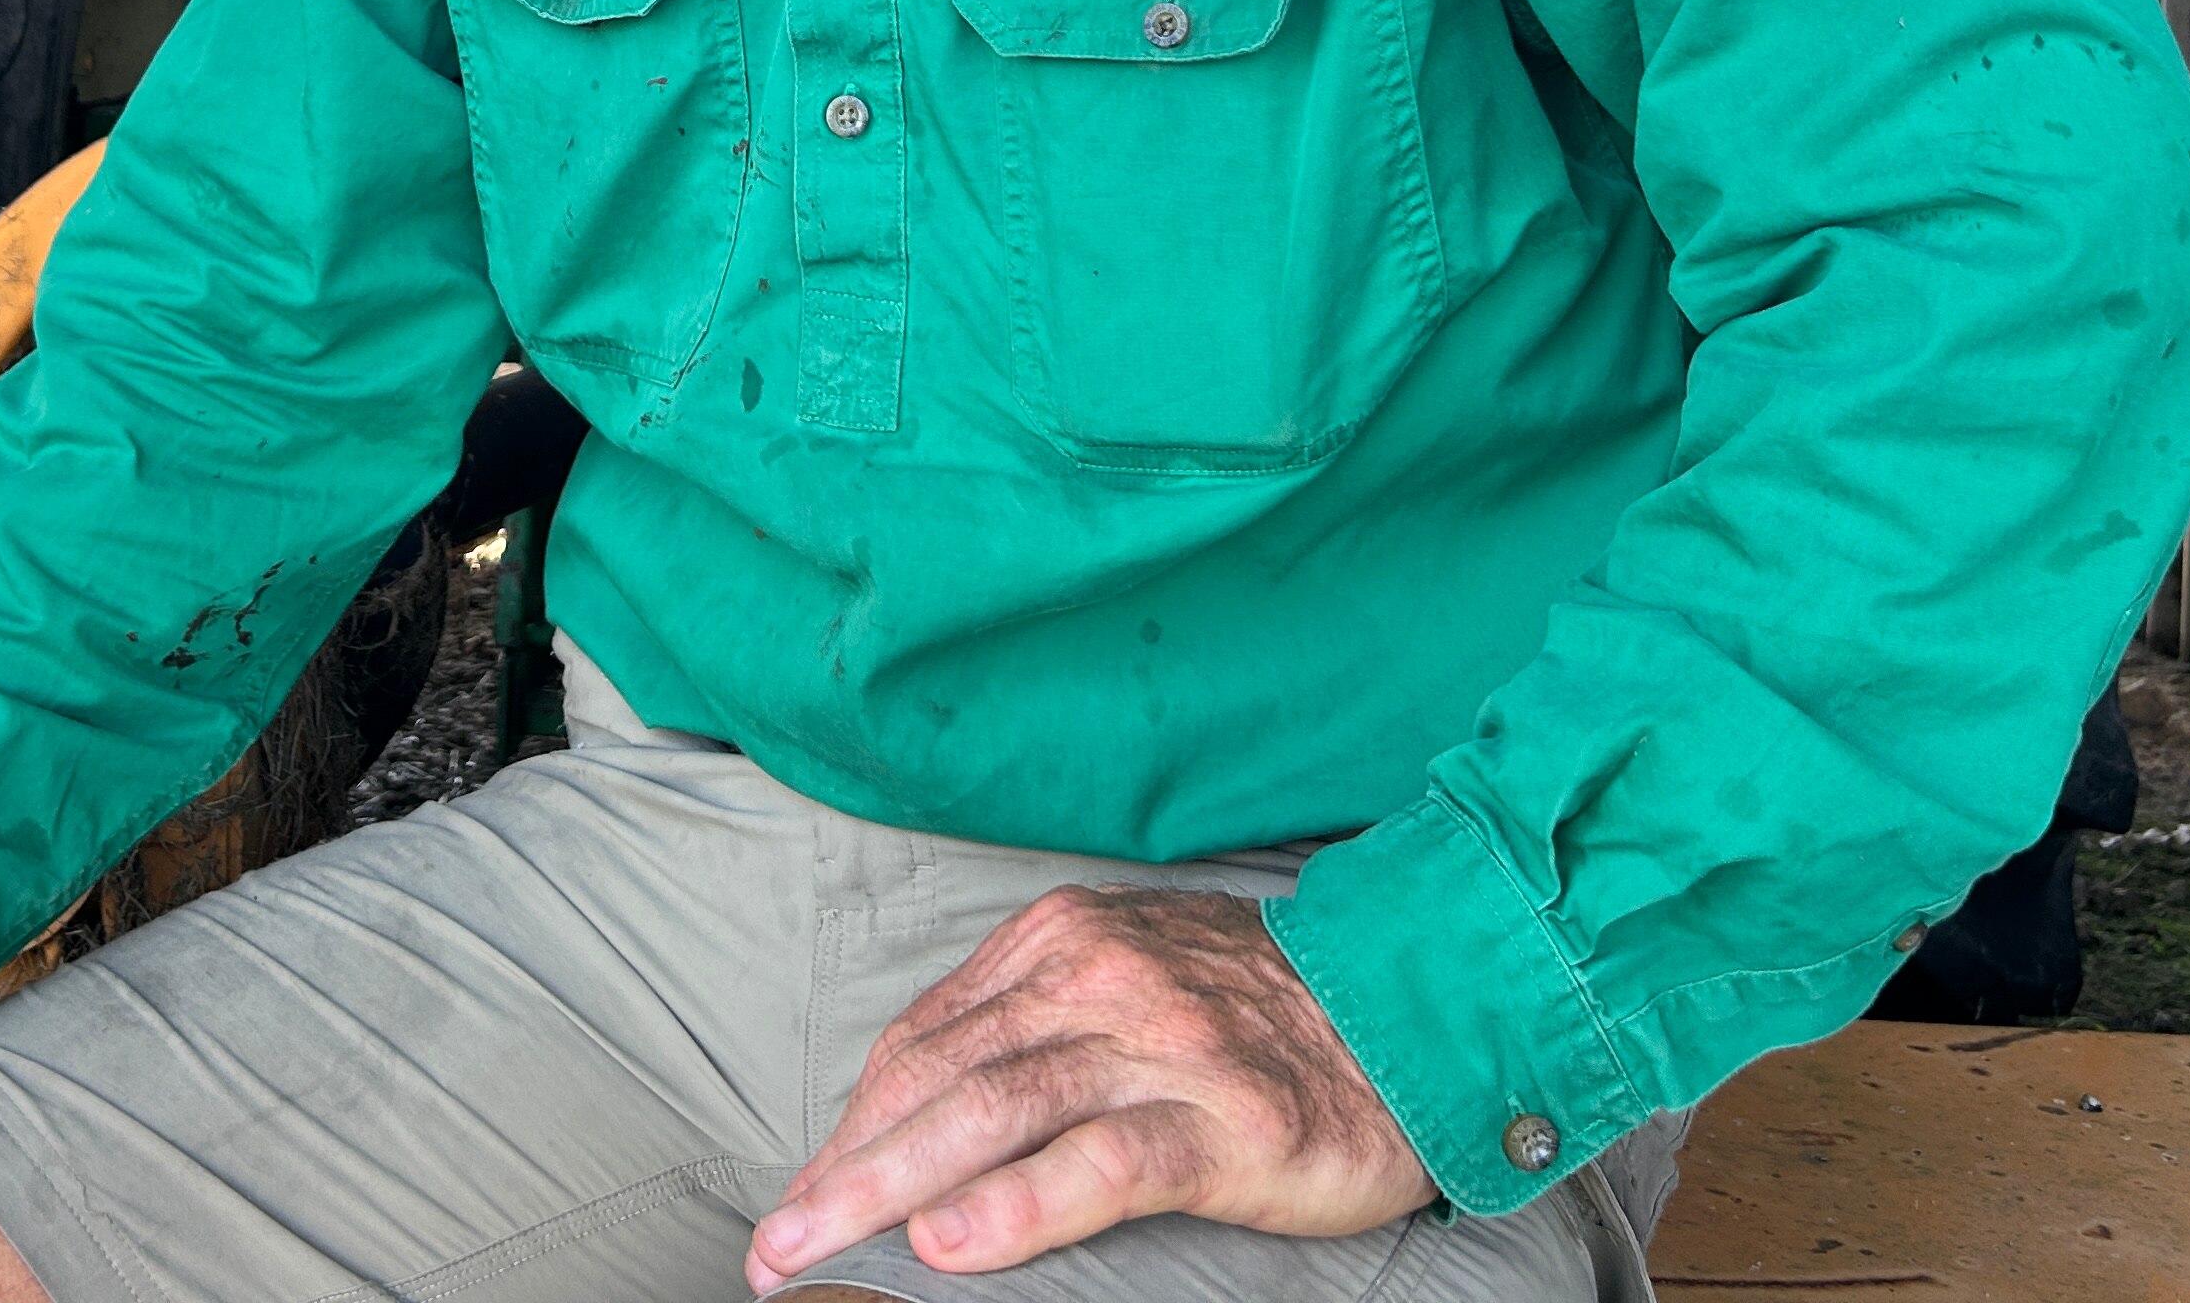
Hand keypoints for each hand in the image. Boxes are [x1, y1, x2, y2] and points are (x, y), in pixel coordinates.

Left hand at [745, 886, 1433, 1286]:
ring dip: (892, 1190)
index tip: (801, 1196)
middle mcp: (1096, 977)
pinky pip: (1102, 1163)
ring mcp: (1160, 1045)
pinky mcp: (1224, 1119)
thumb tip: (921, 1109)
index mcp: (1061, 940)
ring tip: (823, 1249)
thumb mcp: (1131, 977)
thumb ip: (1034, 1022)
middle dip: (844, 1167)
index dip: (852, 1124)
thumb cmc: (1262, 1012)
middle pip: (937, 1077)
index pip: (923, 1039)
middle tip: (774, 1246)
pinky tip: (956, 1245)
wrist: (1415, 1009)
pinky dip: (1019, 1205)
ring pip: (995, 1113)